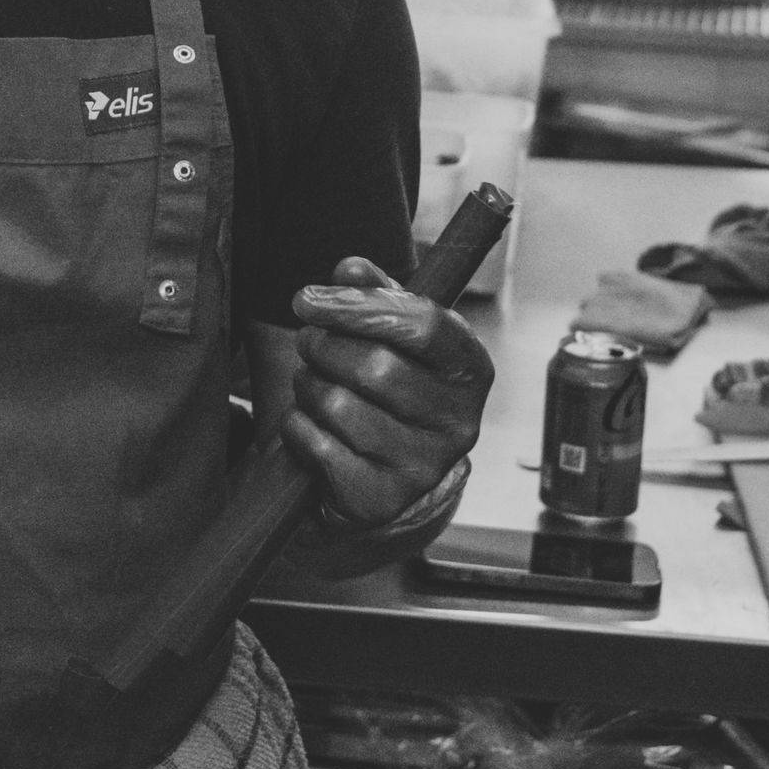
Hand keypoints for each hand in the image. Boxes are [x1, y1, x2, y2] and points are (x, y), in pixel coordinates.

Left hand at [286, 256, 492, 528]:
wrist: (379, 479)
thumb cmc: (385, 391)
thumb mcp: (390, 337)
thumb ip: (373, 296)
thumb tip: (351, 268)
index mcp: (469, 370)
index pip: (423, 324)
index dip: (359, 306)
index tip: (308, 299)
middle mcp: (459, 423)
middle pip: (374, 366)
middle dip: (323, 347)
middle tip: (307, 342)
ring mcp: (423, 468)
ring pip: (340, 406)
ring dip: (307, 386)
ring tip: (311, 385)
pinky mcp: (381, 500)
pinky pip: (318, 446)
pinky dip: (298, 427)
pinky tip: (309, 425)